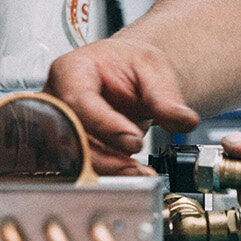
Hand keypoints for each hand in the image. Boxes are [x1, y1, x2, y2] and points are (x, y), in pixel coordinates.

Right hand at [45, 37, 200, 175]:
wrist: (125, 75)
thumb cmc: (129, 65)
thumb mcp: (153, 68)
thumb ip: (166, 96)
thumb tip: (185, 120)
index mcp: (70, 70)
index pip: (78, 101)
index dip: (105, 125)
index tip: (133, 140)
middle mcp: (55, 100)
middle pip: (68, 136)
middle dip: (104, 156)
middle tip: (136, 166)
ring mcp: (56, 127)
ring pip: (71, 159)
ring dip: (107, 170)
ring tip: (139, 172)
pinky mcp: (65, 148)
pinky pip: (78, 168)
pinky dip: (106, 175)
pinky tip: (130, 174)